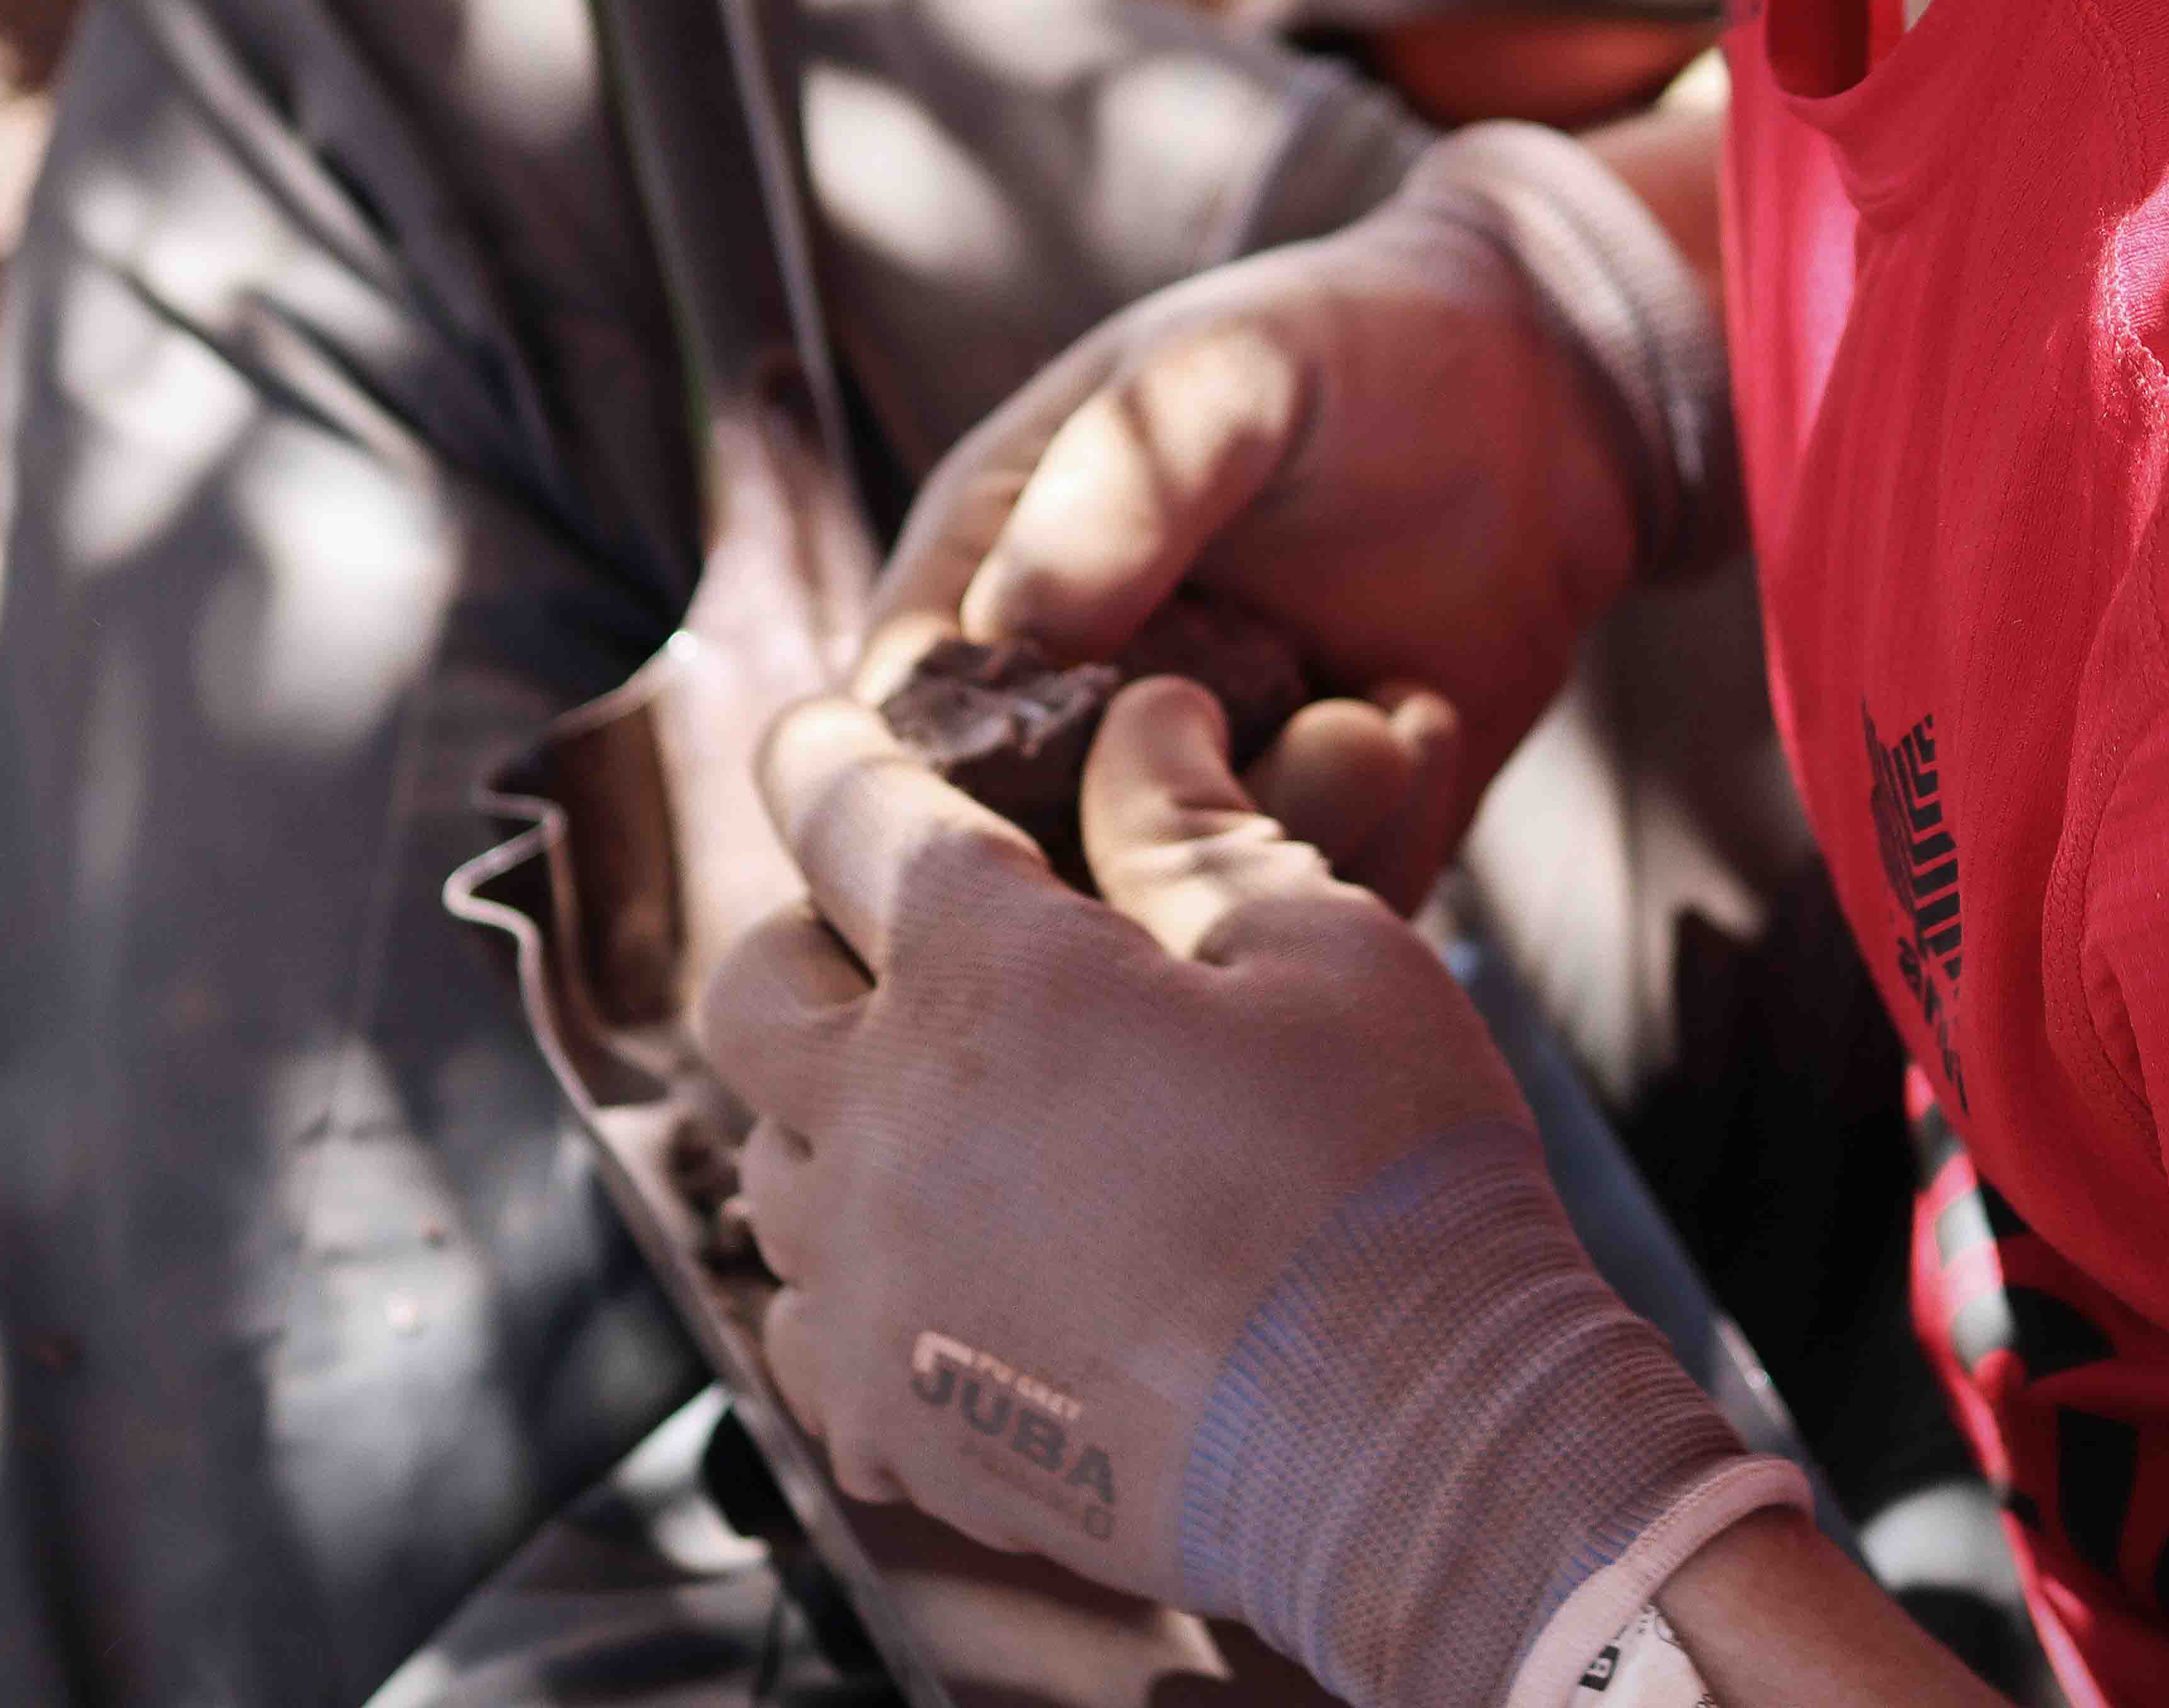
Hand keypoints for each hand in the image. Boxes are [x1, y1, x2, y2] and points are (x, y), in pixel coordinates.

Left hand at [701, 680, 1798, 1707]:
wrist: (1417, 1454)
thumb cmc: (1391, 1177)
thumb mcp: (1322, 948)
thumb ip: (1194, 824)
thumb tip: (1143, 714)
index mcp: (986, 976)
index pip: (848, 814)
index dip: (829, 751)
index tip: (819, 734)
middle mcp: (883, 1126)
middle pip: (751, 991)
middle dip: (808, 937)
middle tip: (896, 942)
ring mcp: (871, 1289)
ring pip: (765, 1164)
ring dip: (829, 1114)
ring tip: (941, 1113)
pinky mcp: (892, 1424)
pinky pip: (806, 1329)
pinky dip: (855, 1283)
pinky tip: (953, 1274)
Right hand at [863, 123, 1728, 892]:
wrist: (1542, 400)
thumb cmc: (1348, 350)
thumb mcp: (1224, 370)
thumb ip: (1120, 484)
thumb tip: (1017, 631)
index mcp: (986, 593)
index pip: (897, 747)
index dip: (949, 801)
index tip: (1072, 776)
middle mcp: (1068, 723)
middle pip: (1028, 874)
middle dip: (1137, 845)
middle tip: (1256, 746)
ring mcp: (1191, 798)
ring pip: (1176, 921)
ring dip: (1278, 839)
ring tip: (1370, 717)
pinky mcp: (1313, 847)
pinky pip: (1308, 914)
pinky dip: (1378, 842)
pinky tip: (1424, 717)